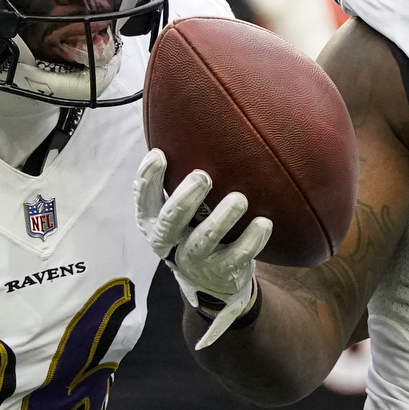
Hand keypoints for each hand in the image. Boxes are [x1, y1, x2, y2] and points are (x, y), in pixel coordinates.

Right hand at [134, 149, 268, 346]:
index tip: (159, 154)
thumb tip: (188, 125)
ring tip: (239, 199)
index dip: (148, 179)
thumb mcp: (181, 212)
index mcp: (154, 222)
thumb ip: (179, 181)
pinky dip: (251, 240)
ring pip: (204, 240)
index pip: (144, 200)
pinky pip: (237, 256)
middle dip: (186, 198)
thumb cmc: (195, 230)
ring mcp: (195, 260)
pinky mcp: (222, 272)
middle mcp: (170, 243)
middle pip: (172, 221)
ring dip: (222, 219)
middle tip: (203, 176)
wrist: (211, 284)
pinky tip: (264, 223)